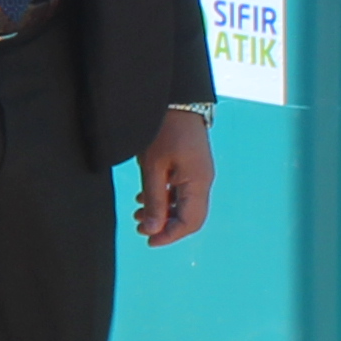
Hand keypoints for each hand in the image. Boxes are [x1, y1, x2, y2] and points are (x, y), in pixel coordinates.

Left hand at [138, 107, 218, 244]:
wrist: (177, 100)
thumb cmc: (165, 130)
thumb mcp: (153, 167)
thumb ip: (154, 200)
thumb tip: (152, 229)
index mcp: (198, 183)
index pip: (190, 222)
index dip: (170, 235)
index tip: (148, 240)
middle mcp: (202, 181)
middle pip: (189, 217)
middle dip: (166, 226)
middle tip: (141, 229)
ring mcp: (199, 174)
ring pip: (184, 204)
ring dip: (162, 213)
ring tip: (137, 214)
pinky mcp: (191, 167)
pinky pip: (181, 191)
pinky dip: (164, 199)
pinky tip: (144, 198)